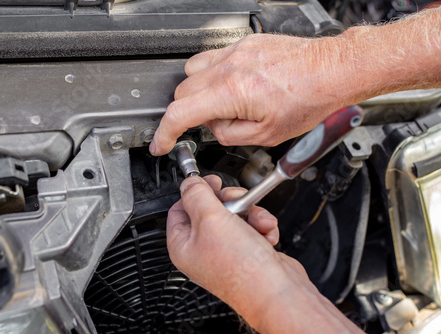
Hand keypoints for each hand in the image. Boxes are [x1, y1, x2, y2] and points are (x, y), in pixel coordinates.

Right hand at [150, 33, 355, 155]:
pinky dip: (213, 74)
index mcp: (231, 93)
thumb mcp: (266, 136)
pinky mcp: (243, 43)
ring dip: (197, 91)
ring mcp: (235, 52)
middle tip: (212, 123)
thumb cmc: (308, 100)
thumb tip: (213, 128)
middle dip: (187, 113)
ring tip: (224, 103)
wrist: (331, 70)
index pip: (180, 113)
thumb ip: (229, 134)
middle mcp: (228, 67)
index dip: (164, 133)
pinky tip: (234, 85)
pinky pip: (212, 57)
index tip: (160, 143)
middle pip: (182, 91)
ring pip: (192, 71)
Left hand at [167, 175, 363, 332]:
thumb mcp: (211, 218)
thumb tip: (189, 182)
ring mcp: (226, 253)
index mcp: (183, 245)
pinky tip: (266, 234)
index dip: (196, 192)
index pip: (179, 208)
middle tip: (238, 198)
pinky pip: (253, 229)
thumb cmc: (241, 268)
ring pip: (236, 217)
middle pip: (210, 209)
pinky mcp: (249, 253)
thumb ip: (197, 194)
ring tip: (258, 221)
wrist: (277, 292)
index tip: (211, 182)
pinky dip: (262, 227)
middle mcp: (203, 250)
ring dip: (251, 214)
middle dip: (230, 201)